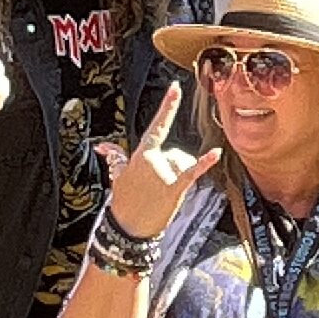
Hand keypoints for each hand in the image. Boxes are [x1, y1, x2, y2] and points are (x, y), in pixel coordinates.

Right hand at [103, 81, 221, 241]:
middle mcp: (155, 161)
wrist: (128, 228)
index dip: (166, 107)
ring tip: (163, 191)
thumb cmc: (124, 201)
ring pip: (184, 163)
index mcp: (142, 155)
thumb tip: (102, 146)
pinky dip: (205, 163)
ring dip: (178, 173)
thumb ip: (114, 157)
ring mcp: (165, 175)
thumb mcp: (118, 175)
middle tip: (155, 188)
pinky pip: (193, 173)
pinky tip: (216, 153)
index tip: (175, 89)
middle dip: (170, 167)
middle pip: (175, 153)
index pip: (157, 126)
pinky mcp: (175, 188)